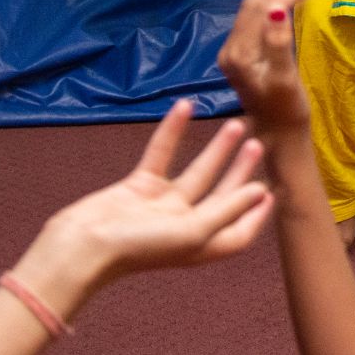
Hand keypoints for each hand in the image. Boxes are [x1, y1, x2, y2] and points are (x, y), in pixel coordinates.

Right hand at [6, 99, 271, 318]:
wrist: (80, 246)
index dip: (258, 214)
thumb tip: (260, 191)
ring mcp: (161, 206)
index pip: (238, 232)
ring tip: (237, 123)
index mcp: (200, 246)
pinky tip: (185, 107)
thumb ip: (225, 209)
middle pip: (221, 195)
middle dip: (241, 171)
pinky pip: (162, 155)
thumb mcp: (191, 232)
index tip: (273, 188)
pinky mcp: (139, 187)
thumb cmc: (138, 247)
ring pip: (196, 172)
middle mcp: (185, 226)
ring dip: (216, 149)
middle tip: (260, 143)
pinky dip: (173, 132)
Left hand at [217, 0, 316, 132]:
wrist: (277, 137)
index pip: (261, 10)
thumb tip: (278, 9)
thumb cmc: (286, 111)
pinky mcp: (242, 56)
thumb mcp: (286, 79)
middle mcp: (230, 50)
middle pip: (254, 7)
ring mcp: (234, 53)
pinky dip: (267, 3)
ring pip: (253, 11)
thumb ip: (279, 43)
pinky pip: (252, 21)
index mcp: (239, 54)